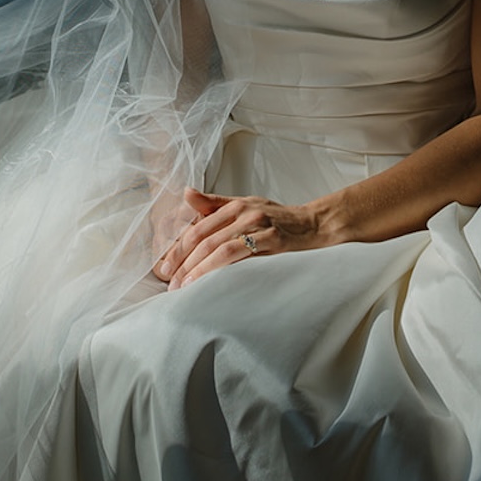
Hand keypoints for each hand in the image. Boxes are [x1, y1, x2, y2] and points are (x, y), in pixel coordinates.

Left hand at [154, 186, 324, 288]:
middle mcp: (243, 211)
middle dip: (182, 262)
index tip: (165, 266)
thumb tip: (186, 193)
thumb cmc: (279, 218)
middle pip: (203, 238)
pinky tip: (209, 281)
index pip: (197, 227)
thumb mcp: (247, 205)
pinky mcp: (271, 239)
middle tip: (170, 283)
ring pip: (217, 247)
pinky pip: (239, 254)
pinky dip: (219, 268)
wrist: (315, 224)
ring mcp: (257, 224)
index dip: (178, 247)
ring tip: (184, 287)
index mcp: (234, 204)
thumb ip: (215, 204)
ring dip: (196, 269)